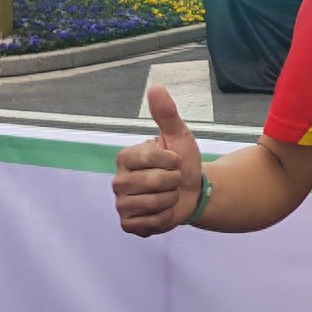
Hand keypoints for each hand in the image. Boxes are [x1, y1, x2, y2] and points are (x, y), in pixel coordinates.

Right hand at [113, 85, 202, 235]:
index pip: (150, 157)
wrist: (193, 191)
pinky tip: (163, 210)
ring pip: (153, 203)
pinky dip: (164, 217)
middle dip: (173, 180)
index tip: (175, 160)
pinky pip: (149, 223)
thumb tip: (155, 87)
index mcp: (126, 157)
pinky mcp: (128, 224)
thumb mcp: (179, 136)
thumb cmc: (183, 161)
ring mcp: (121, 204)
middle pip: (152, 182)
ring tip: (169, 194)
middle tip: (173, 179)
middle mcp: (118, 181)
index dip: (172, 160)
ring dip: (171, 199)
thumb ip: (166, 113)